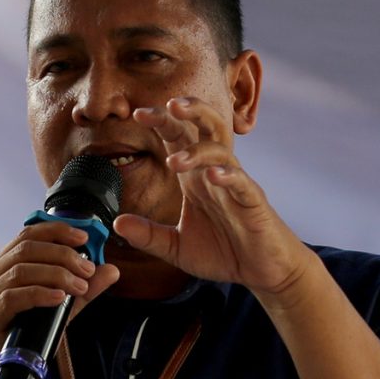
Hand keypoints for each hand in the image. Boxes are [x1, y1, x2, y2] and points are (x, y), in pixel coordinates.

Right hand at [0, 220, 121, 378]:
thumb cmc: (22, 342)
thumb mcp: (57, 311)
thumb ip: (81, 290)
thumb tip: (110, 270)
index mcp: (0, 269)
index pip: (26, 235)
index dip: (56, 231)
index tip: (84, 237)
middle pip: (25, 249)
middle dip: (62, 254)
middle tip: (88, 269)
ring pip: (20, 270)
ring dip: (56, 274)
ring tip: (79, 286)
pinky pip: (11, 298)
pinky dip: (39, 293)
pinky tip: (59, 298)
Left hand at [113, 96, 311, 295]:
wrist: (262, 272)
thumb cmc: (224, 253)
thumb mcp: (177, 248)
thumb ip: (149, 235)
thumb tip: (117, 222)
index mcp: (194, 177)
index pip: (178, 138)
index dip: (161, 121)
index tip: (137, 113)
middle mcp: (214, 173)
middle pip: (206, 128)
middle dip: (191, 111)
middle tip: (169, 106)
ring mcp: (235, 185)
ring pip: (222, 151)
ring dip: (198, 151)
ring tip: (175, 162)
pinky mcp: (253, 203)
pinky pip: (242, 182)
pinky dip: (228, 175)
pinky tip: (213, 176)